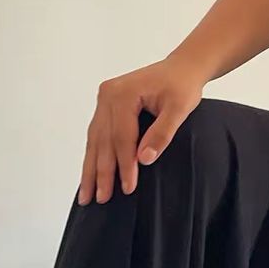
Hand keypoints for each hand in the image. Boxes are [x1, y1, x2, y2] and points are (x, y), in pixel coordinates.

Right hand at [78, 56, 204, 205]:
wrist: (181, 68)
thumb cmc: (182, 86)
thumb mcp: (180, 108)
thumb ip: (162, 133)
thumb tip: (143, 159)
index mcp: (123, 93)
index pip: (122, 137)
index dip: (124, 165)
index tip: (127, 188)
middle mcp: (108, 95)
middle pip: (103, 140)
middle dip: (101, 172)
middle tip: (100, 199)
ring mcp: (104, 99)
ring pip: (95, 139)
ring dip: (91, 168)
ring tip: (86, 194)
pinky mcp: (105, 105)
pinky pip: (97, 134)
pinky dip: (94, 155)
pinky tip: (90, 173)